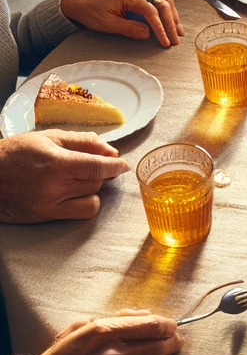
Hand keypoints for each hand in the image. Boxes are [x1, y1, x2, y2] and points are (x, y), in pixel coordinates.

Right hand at [0, 130, 126, 222]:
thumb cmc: (14, 153)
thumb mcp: (47, 137)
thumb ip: (83, 141)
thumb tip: (110, 150)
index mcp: (55, 162)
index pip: (97, 166)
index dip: (116, 165)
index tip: (124, 164)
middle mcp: (53, 186)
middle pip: (97, 181)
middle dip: (100, 172)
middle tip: (90, 164)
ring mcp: (49, 204)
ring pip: (92, 197)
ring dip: (92, 186)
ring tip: (78, 178)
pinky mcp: (45, 216)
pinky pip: (81, 213)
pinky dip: (86, 203)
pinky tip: (76, 193)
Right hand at [35, 310, 183, 354]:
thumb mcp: (80, 327)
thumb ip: (111, 318)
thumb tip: (141, 315)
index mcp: (102, 328)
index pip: (147, 323)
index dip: (164, 323)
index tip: (171, 323)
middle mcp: (111, 347)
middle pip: (155, 338)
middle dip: (171, 336)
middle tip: (177, 336)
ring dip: (167, 351)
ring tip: (173, 347)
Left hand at [61, 0, 182, 47]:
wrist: (82, 5)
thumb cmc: (92, 13)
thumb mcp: (108, 24)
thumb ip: (129, 28)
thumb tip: (148, 33)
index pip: (151, 11)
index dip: (160, 27)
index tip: (165, 41)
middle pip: (162, 4)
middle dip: (171, 23)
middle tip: (175, 39)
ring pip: (164, 1)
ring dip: (173, 17)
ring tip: (179, 32)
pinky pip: (160, 2)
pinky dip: (168, 13)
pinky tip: (172, 23)